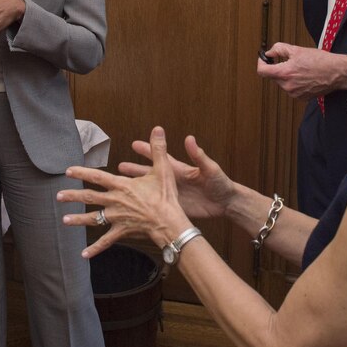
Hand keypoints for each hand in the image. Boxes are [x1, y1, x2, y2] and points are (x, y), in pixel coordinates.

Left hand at [58, 127, 192, 259]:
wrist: (170, 222)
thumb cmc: (166, 197)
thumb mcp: (163, 170)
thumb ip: (158, 149)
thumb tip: (158, 129)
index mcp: (121, 186)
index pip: (97, 176)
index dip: (81, 173)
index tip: (68, 171)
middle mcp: (115, 201)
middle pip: (89, 197)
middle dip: (73, 196)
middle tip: (58, 196)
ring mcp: (117, 217)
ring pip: (93, 218)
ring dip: (78, 220)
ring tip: (64, 220)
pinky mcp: (122, 231)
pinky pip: (106, 241)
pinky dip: (95, 248)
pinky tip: (84, 255)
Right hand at [119, 133, 234, 219]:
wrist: (227, 204)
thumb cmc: (221, 183)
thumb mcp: (210, 168)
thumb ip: (198, 156)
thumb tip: (189, 139)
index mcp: (179, 169)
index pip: (160, 158)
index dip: (147, 150)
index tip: (134, 144)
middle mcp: (173, 181)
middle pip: (150, 174)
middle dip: (135, 170)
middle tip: (119, 167)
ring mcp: (172, 195)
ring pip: (150, 191)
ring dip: (138, 188)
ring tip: (123, 187)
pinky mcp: (175, 208)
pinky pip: (158, 206)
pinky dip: (147, 206)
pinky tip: (136, 208)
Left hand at [255, 42, 346, 100]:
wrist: (336, 72)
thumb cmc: (319, 61)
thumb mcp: (297, 50)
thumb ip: (279, 49)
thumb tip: (269, 53)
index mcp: (284, 73)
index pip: (262, 71)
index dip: (261, 63)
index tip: (264, 59)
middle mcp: (287, 86)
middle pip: (274, 77)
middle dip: (279, 68)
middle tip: (290, 61)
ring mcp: (294, 94)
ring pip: (283, 83)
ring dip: (287, 76)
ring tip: (301, 69)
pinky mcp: (301, 98)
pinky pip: (292, 89)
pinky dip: (295, 83)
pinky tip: (305, 77)